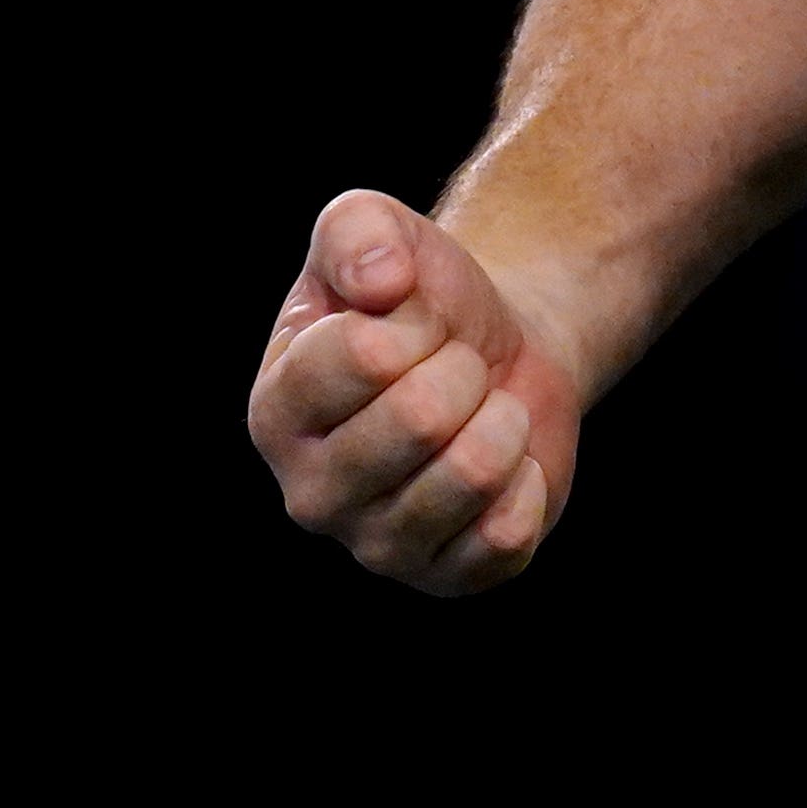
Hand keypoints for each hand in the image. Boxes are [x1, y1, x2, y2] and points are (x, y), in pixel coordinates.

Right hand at [248, 190, 587, 593]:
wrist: (493, 349)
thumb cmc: (419, 296)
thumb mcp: (375, 230)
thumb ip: (357, 230)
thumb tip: (378, 283)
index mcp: (277, 411)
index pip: (364, 355)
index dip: (415, 317)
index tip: (412, 319)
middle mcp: (310, 494)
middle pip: (420, 418)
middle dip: (463, 368)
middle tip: (456, 367)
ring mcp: (376, 546)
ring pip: (471, 474)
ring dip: (502, 419)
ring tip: (481, 411)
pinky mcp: (448, 577)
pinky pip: (508, 532)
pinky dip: (529, 479)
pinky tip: (506, 464)